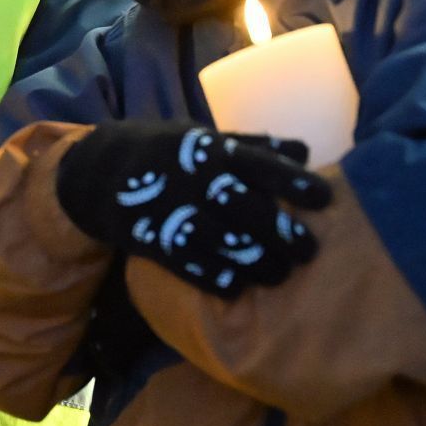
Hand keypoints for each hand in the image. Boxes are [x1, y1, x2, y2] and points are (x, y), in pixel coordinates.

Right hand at [55, 121, 330, 295]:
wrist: (100, 171)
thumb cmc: (166, 153)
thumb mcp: (203, 137)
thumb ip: (253, 145)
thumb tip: (304, 150)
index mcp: (212, 149)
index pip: (261, 164)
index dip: (295, 182)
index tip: (326, 199)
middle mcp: (195, 178)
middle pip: (247, 207)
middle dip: (282, 231)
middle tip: (309, 251)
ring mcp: (172, 209)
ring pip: (221, 238)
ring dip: (255, 260)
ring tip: (279, 275)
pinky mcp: (151, 237)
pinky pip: (187, 262)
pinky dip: (213, 275)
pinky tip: (236, 287)